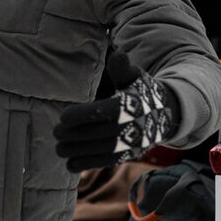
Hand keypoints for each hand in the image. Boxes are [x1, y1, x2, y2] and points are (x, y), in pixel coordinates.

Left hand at [54, 52, 179, 171]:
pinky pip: (107, 163)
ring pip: (102, 151)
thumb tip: (119, 55)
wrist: (164, 115)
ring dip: (78, 152)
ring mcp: (132, 144)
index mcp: (131, 106)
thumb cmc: (140, 92)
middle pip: (101, 134)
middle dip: (75, 135)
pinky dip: (88, 165)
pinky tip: (70, 164)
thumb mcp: (134, 77)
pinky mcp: (128, 156)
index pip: (106, 112)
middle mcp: (133, 128)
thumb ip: (123, 69)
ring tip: (58, 149)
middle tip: (56, 132)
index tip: (63, 116)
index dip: (84, 115)